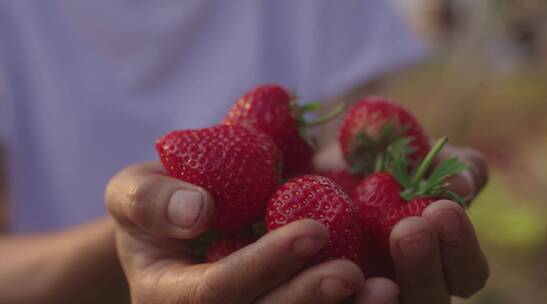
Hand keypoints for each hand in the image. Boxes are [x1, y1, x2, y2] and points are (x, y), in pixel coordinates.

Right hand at [106, 161, 398, 303]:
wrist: (186, 220)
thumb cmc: (159, 203)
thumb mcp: (134, 190)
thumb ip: (150, 201)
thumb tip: (196, 212)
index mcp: (170, 298)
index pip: (217, 292)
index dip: (265, 264)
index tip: (314, 231)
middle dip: (309, 301)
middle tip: (357, 276)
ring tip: (386, 291)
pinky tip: (390, 287)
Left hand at [315, 142, 489, 303]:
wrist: (315, 158)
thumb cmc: (378, 156)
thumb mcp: (414, 150)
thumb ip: (447, 163)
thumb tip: (461, 184)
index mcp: (438, 257)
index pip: (466, 273)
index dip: (461, 249)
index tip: (444, 209)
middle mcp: (406, 284)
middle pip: (429, 302)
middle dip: (423, 269)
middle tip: (410, 230)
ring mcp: (362, 292)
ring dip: (375, 295)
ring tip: (359, 263)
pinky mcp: (324, 293)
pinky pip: (326, 301)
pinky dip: (324, 288)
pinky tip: (317, 260)